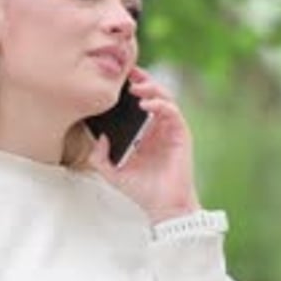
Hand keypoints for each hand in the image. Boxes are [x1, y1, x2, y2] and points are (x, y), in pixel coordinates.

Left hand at [88, 66, 199, 223]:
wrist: (163, 206)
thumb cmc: (142, 191)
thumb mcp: (113, 174)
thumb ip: (100, 158)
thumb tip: (98, 137)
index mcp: (143, 134)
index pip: (138, 104)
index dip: (130, 88)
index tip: (116, 79)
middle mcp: (158, 129)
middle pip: (152, 94)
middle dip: (141, 80)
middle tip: (127, 73)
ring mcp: (170, 130)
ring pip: (164, 98)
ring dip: (151, 88)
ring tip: (136, 87)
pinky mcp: (181, 135)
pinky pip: (173, 112)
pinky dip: (161, 104)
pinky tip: (146, 104)